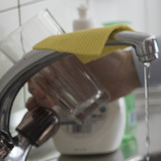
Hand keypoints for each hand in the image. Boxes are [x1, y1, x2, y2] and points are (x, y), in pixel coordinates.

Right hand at [25, 49, 140, 110]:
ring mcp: (69, 86)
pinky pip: (59, 105)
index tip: (37, 85)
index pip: (37, 66)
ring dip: (37, 102)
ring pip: (44, 94)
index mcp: (61, 59)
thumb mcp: (90, 48)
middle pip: (38, 82)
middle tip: (45, 99)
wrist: (129, 72)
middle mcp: (62, 72)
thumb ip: (73, 47)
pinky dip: (49, 110)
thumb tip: (54, 46)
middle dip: (35, 92)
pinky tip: (47, 114)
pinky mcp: (77, 98)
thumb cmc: (112, 56)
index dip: (32, 76)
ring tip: (44, 107)